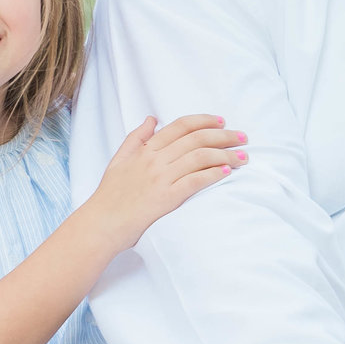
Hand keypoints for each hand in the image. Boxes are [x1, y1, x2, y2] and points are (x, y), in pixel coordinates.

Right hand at [82, 114, 243, 251]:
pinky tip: (226, 172)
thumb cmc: (110, 195)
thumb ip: (136, 138)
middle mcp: (154, 160)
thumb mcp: (119, 160)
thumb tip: (152, 118)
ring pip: (200, 157)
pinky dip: (213, 174)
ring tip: (243, 157)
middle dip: (224, 136)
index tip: (222, 122)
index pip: (180, 126)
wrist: (101, 224)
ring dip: (226, 154)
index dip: (204, 121)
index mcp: (145, 150)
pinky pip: (195, 181)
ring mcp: (161, 178)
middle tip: (243, 137)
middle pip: (196, 139)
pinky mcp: (166, 198)